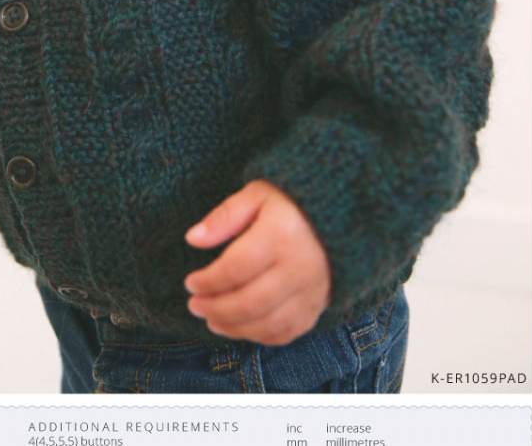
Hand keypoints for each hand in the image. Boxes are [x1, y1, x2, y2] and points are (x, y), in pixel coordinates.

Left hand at [183, 179, 330, 345]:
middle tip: (194, 305)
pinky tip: (239, 327)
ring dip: (233, 327)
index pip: (236, 268)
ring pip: (267, 323)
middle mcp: (300, 268)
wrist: (340, 213)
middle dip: (216, 308)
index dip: (209, 280)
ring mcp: (312, 291)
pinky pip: (287, 332)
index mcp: (282, 235)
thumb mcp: (256, 195)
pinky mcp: (318, 306)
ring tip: (211, 319)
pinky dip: (259, 335)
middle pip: (250, 302)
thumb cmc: (290, 202)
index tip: (190, 282)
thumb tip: (193, 238)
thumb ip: (225, 216)